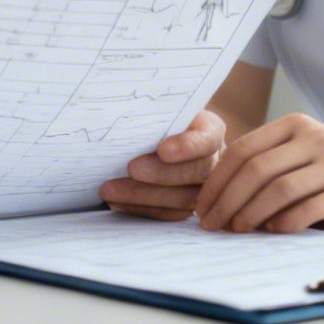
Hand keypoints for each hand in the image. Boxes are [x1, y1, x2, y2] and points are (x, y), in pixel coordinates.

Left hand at [99, 110, 225, 220]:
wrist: (148, 134)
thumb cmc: (151, 116)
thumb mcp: (155, 108)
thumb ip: (150, 112)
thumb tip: (122, 113)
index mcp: (209, 130)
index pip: (208, 138)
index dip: (189, 146)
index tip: (163, 149)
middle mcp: (212, 161)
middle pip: (197, 171)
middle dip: (162, 173)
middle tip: (132, 169)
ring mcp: (202, 187)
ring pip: (182, 198)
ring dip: (144, 195)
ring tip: (110, 190)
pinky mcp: (184, 207)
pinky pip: (168, 214)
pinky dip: (141, 208)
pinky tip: (116, 202)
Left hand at [194, 113, 323, 232]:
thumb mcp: (299, 151)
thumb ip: (265, 163)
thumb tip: (215, 197)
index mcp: (293, 126)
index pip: (243, 150)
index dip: (217, 180)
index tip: (202, 205)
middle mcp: (314, 139)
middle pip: (257, 170)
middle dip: (227, 200)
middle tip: (212, 223)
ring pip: (279, 190)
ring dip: (251, 213)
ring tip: (237, 229)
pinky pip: (308, 209)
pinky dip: (284, 222)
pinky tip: (271, 231)